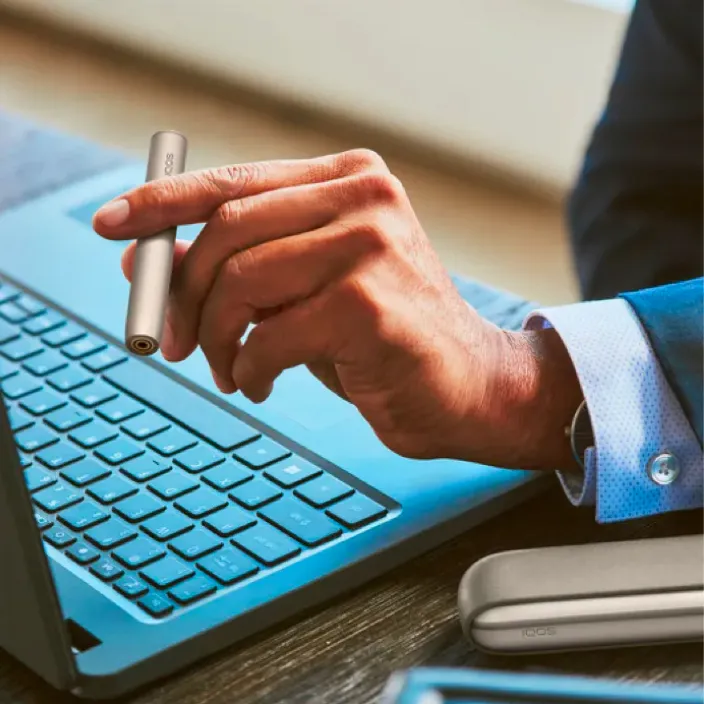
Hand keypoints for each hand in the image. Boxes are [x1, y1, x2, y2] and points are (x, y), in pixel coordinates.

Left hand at [94, 149, 580, 468]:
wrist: (466, 386)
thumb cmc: (381, 338)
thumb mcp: (302, 291)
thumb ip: (237, 267)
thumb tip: (147, 259)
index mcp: (348, 181)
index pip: (236, 181)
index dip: (164, 204)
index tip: (113, 227)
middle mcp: (365, 199)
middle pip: (229, 230)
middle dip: (184, 293)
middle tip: (171, 341)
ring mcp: (372, 246)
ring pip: (242, 282)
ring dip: (216, 338)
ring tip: (227, 370)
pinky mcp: (370, 304)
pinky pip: (270, 335)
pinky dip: (248, 367)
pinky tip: (261, 383)